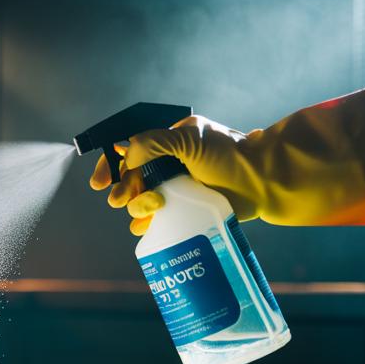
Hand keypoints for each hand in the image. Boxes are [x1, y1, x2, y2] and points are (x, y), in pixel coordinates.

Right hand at [88, 90, 364, 234]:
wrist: (263, 181)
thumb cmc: (231, 155)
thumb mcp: (190, 138)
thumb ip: (153, 142)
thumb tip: (124, 154)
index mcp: (167, 143)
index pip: (128, 152)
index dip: (110, 165)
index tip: (100, 182)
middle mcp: (168, 167)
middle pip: (129, 180)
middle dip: (122, 189)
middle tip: (120, 198)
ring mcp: (176, 191)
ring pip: (139, 203)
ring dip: (137, 207)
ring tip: (154, 206)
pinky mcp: (186, 212)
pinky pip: (156, 222)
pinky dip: (147, 225)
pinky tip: (150, 225)